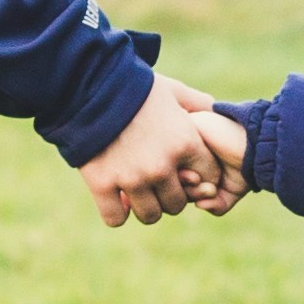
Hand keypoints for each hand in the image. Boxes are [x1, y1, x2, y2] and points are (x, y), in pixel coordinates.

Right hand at [80, 77, 249, 228]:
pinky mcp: (102, 184)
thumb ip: (197, 103)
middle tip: (156, 183)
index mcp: (185, 143)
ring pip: (150, 215)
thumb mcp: (173, 90)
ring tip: (137, 192)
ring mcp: (131, 178)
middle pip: (177, 204)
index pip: (208, 179)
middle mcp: (161, 166)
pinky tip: (114, 198)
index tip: (183, 172)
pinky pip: (116, 219)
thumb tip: (214, 109)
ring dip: (145, 207)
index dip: (198, 177)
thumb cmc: (134, 86)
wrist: (89, 84)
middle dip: (169, 195)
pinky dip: (116, 213)